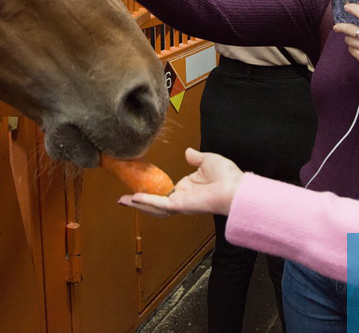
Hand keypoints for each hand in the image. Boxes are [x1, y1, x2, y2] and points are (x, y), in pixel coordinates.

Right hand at [118, 148, 243, 216]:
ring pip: (155, 206)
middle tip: (124, 199)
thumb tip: (188, 152)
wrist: (235, 188)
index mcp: (188, 187)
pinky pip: (160, 204)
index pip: (165, 190)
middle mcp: (182, 196)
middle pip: (156, 202)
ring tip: (123, 202)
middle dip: (139, 202)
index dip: (152, 189)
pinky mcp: (180, 205)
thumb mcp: (208, 160)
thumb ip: (195, 157)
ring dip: (139, 204)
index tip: (140, 184)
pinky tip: (134, 198)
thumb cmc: (227, 176)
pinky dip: (147, 201)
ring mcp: (180, 202)